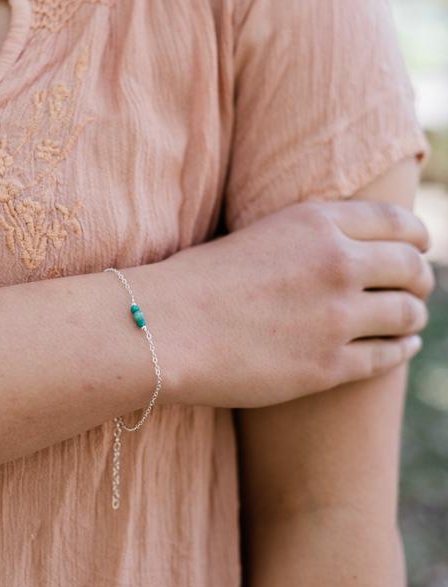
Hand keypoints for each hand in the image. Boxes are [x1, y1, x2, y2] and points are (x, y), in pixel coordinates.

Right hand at [165, 200, 433, 407]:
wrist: (166, 326)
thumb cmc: (200, 278)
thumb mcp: (261, 234)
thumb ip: (311, 236)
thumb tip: (351, 247)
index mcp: (318, 222)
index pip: (397, 222)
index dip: (417, 236)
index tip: (420, 246)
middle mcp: (337, 263)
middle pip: (411, 267)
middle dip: (420, 277)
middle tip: (418, 286)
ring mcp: (337, 316)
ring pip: (407, 313)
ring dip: (414, 315)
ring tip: (410, 319)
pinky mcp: (329, 365)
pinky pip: (387, 356)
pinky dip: (402, 349)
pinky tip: (402, 347)